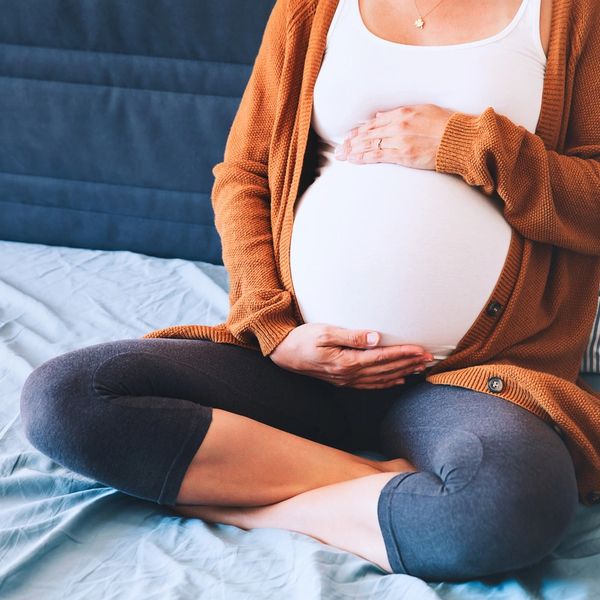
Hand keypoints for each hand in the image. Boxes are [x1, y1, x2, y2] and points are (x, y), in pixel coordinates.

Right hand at [268, 323, 433, 389]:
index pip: (382, 357)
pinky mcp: (343, 381)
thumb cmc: (302, 339)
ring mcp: (346, 380)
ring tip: (419, 368)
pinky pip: (370, 384)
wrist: (283, 354)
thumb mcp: (325, 332)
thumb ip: (352, 336)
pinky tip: (397, 379)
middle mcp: (349, 374)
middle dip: (409, 364)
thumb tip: (377, 337)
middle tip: (429, 358)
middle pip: (386, 370)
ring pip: (381, 379)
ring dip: (402, 373)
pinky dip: (387, 382)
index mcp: (347, 362)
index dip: (403, 354)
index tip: (421, 350)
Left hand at [334, 104, 456, 169]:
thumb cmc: (446, 126)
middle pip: (369, 134)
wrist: (459, 139)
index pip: (375, 123)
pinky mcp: (403, 155)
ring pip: (370, 145)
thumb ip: (400, 113)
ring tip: (342, 155)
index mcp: (403, 112)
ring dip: (353, 150)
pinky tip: (354, 160)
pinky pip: (378, 156)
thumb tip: (380, 116)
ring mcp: (400, 140)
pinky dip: (364, 158)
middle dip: (352, 142)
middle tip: (340, 149)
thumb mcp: (423, 110)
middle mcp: (399, 125)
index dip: (360, 130)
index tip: (350, 136)